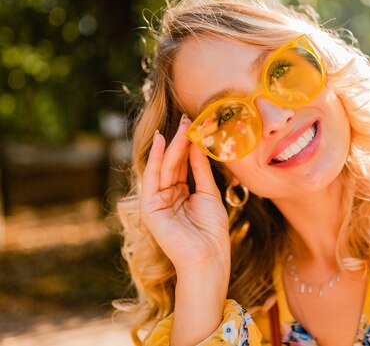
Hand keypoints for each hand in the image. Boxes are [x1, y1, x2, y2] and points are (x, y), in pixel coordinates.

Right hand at [139, 116, 229, 273]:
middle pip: (172, 164)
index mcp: (181, 195)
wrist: (208, 257)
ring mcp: (156, 202)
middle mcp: (167, 197)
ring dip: (172, 145)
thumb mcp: (209, 193)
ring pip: (164, 167)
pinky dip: (157, 159)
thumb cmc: (212, 231)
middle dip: (180, 141)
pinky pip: (152, 178)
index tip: (194, 125)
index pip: (182, 165)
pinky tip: (163, 142)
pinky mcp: (149, 208)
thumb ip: (200, 169)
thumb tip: (197, 144)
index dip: (187, 146)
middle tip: (187, 119)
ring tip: (182, 125)